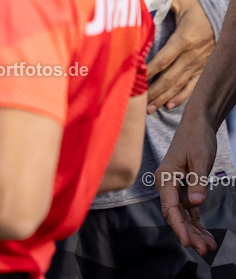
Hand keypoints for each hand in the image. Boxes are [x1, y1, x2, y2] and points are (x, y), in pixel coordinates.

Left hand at [147, 0, 213, 112]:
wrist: (224, 16)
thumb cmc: (197, 8)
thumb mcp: (180, 1)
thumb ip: (162, 4)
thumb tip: (141, 5)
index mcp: (185, 39)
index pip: (163, 59)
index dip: (149, 71)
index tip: (134, 79)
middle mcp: (192, 55)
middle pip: (170, 77)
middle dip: (153, 91)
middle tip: (138, 103)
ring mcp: (199, 64)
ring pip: (179, 85)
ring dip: (163, 97)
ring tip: (149, 109)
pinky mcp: (203, 69)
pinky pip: (193, 86)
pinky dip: (181, 97)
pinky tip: (169, 105)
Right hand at [156, 116, 218, 254]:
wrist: (197, 125)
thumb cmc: (196, 139)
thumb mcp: (200, 159)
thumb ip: (198, 182)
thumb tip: (196, 204)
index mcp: (165, 178)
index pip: (170, 208)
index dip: (179, 226)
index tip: (188, 242)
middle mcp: (167, 185)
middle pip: (176, 215)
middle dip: (189, 233)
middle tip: (205, 250)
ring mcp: (175, 188)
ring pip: (183, 215)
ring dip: (194, 231)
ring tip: (209, 247)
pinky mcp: (185, 188)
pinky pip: (189, 210)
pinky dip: (197, 222)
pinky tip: (207, 235)